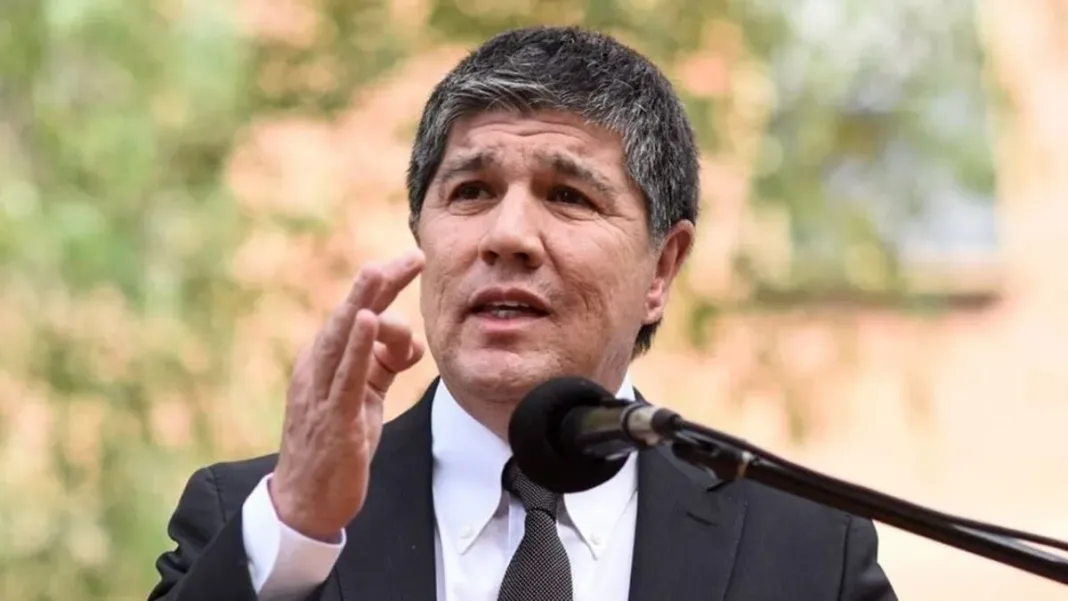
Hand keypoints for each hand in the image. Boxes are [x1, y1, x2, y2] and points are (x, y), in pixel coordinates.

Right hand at [269, 250, 425, 540]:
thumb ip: (382, 365)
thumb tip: (409, 341)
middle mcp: (317, 367)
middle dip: (380, 282)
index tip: (413, 258)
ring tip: (379, 271)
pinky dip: (359, 345)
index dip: (385, 285)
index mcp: (324, 360)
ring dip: (362, 301)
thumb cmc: (334, 445)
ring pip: (342, 337)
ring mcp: (322, 391)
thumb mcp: (363, 397)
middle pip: (350, 314)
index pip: (357, 312)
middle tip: (410, 255)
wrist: (306, 502)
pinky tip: (370, 320)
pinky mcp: (334, 417)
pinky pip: (346, 375)